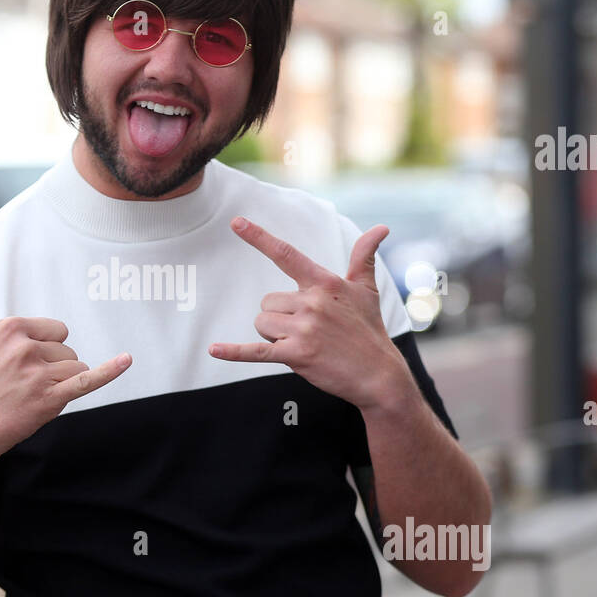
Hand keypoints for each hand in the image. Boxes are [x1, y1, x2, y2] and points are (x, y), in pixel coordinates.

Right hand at [0, 264, 130, 462]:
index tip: (20, 364)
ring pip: (75, 366)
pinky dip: (108, 371)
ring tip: (32, 394)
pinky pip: (86, 380)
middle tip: (22, 383)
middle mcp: (25, 347)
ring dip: (62, 382)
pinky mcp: (49, 398)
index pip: (55, 330)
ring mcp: (38, 374)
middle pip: (66, 349)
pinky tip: (126, 360)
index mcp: (11, 327)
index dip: (44, 348)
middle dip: (52, 366)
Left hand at [208, 217, 414, 410]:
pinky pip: (256, 351)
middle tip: (308, 329)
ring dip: (275, 335)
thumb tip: (382, 227)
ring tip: (304, 343)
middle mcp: (312, 302)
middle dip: (279, 316)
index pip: (286, 254)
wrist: (378, 374)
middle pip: (267, 302)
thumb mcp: (367, 289)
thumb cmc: (369, 329)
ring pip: (262, 323)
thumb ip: (364, 256)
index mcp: (324, 282)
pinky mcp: (296, 355)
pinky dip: (234, 352)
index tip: (236, 222)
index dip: (258, 237)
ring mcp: (304, 329)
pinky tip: (213, 350)